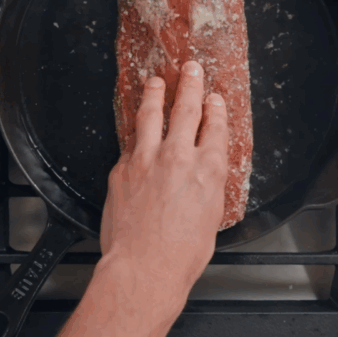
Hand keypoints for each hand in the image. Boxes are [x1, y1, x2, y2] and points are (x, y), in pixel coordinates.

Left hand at [99, 60, 229, 300]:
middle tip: (191, 69)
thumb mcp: (212, 218)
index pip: (215, 127)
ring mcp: (147, 159)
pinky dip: (135, 131)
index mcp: (209, 169)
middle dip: (190, 84)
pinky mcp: (122, 168)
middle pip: (186, 108)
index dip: (215, 109)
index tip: (214, 99)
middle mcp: (179, 156)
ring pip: (151, 115)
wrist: (144, 267)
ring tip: (156, 81)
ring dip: (155, 94)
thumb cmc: (181, 254)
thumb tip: (203, 176)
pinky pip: (130, 142)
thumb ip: (207, 187)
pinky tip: (134, 127)